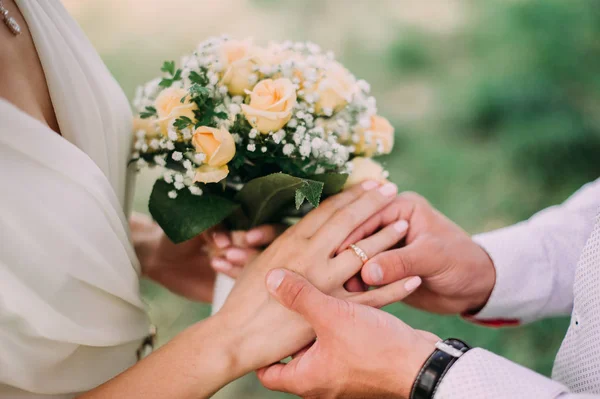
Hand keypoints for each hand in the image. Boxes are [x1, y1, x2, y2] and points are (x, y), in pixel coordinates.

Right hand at [219, 181, 413, 373]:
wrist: (236, 336)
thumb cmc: (241, 300)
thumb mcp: (256, 262)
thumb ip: (276, 246)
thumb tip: (288, 233)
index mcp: (292, 240)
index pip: (328, 210)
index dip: (351, 195)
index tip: (369, 183)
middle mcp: (311, 254)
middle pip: (348, 221)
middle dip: (373, 203)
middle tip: (391, 187)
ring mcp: (324, 281)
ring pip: (363, 252)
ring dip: (387, 236)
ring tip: (406, 223)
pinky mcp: (333, 308)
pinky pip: (371, 295)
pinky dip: (393, 286)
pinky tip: (412, 277)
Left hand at [257, 269, 436, 398]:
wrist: (422, 364)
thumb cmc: (376, 348)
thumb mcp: (332, 317)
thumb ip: (300, 297)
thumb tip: (271, 279)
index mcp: (306, 380)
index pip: (267, 372)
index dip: (260, 350)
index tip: (256, 325)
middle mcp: (321, 383)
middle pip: (291, 358)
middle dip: (287, 332)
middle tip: (278, 306)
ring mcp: (341, 376)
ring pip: (316, 348)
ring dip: (313, 326)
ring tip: (308, 298)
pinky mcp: (360, 366)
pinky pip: (337, 345)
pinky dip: (334, 327)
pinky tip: (337, 303)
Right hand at [343, 192, 495, 313]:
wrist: (476, 286)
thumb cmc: (461, 261)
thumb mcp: (432, 258)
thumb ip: (400, 262)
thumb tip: (366, 272)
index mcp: (400, 207)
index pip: (367, 217)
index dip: (351, 236)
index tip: (334, 255)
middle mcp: (389, 223)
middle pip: (358, 235)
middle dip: (347, 255)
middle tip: (336, 275)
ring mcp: (385, 246)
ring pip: (357, 256)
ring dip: (351, 272)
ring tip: (347, 290)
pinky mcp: (384, 267)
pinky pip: (364, 273)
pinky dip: (358, 283)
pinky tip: (353, 295)